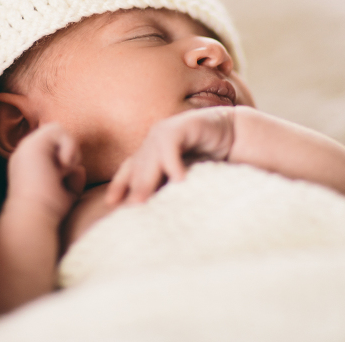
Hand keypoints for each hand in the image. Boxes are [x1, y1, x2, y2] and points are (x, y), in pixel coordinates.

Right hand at [6, 123, 85, 221]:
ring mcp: (27, 146)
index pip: (52, 145)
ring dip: (69, 147)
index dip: (66, 156)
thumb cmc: (49, 211)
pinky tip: (65, 164)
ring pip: (57, 129)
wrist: (33, 216)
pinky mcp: (32, 145)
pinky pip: (57, 129)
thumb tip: (80, 169)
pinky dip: (68, 145)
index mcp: (29, 163)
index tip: (65, 177)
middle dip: (69, 151)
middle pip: (55, 135)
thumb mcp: (64, 192)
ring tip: (65, 168)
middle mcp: (25, 152)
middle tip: (66, 171)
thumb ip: (72, 179)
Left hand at [106, 107, 235, 204]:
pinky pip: (170, 144)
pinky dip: (171, 162)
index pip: (129, 170)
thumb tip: (153, 217)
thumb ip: (169, 189)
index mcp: (151, 153)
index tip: (111, 204)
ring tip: (143, 201)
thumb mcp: (184, 177)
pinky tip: (178, 180)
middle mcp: (154, 142)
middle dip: (133, 188)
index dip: (119, 185)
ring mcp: (166, 132)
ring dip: (146, 180)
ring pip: (150, 157)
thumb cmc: (209, 160)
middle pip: (138, 167)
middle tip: (129, 210)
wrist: (234, 134)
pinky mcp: (182, 126)